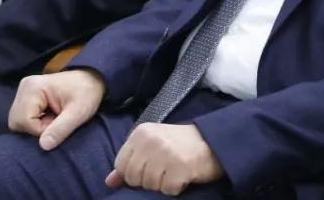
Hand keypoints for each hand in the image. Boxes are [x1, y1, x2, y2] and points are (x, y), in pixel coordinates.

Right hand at [8, 68, 105, 149]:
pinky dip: (34, 121)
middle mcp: (24, 87)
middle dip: (35, 128)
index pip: (24, 121)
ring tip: (53, 117)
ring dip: (35, 125)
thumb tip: (43, 146)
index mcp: (34, 88)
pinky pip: (21, 116)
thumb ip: (61, 129)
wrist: (92, 79)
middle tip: (55, 120)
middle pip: (16, 121)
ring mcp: (23, 90)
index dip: (40, 129)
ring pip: (17, 120)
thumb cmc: (87, 93)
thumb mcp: (78, 113)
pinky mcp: (26, 94)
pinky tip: (49, 114)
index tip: (59, 122)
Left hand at [107, 123, 224, 195]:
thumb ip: (131, 161)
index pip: (121, 165)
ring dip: (162, 184)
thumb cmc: (180, 144)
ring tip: (174, 172)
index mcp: (141, 133)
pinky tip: (183, 176)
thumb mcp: (152, 146)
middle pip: (133, 178)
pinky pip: (167, 190)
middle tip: (164, 171)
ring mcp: (165, 153)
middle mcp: (150, 140)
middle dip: (147, 181)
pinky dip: (176, 188)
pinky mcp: (179, 167)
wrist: (213, 140)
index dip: (133, 174)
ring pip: (149, 185)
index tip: (149, 168)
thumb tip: (110, 181)